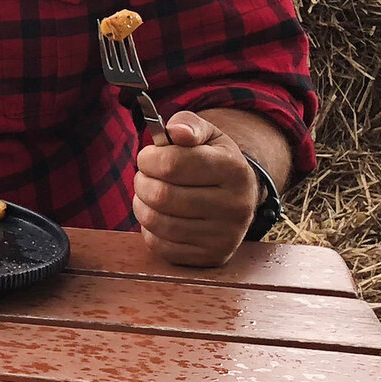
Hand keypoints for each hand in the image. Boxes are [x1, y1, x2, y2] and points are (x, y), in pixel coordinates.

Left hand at [134, 111, 259, 266]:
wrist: (239, 196)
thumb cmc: (213, 161)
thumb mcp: (207, 135)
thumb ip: (188, 124)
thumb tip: (176, 131)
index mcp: (234, 171)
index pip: (172, 164)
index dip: (148, 158)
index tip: (148, 157)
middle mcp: (236, 206)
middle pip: (160, 195)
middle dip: (141, 182)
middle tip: (146, 176)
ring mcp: (225, 236)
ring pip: (156, 221)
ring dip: (141, 204)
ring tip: (151, 194)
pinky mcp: (210, 257)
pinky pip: (159, 244)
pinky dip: (149, 228)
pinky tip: (161, 215)